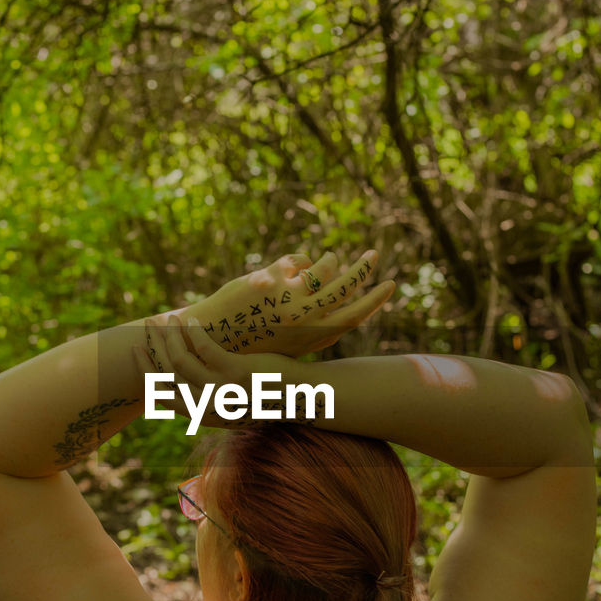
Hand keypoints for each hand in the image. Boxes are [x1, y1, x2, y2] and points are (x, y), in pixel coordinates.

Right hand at [134, 317, 291, 430]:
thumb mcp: (231, 402)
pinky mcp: (234, 372)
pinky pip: (203, 346)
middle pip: (168, 372)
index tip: (137, 349)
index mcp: (201, 416)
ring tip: (167, 318)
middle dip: (154, 345)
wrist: (296, 396)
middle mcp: (206, 407)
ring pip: (181, 359)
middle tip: (148, 325)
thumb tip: (183, 378)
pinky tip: (191, 318)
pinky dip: (194, 330)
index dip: (145, 370)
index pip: (161, 394)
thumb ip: (206, 396)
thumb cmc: (264, 395)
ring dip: (170, 334)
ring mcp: (219, 390)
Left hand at [189, 248, 394, 358]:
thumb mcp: (287, 345)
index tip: (390, 284)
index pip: (353, 317)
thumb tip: (337, 315)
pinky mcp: (272, 280)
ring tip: (330, 259)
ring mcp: (288, 299)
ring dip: (328, 261)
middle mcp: (304, 320)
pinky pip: (299, 260)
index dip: (375, 301)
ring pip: (324, 268)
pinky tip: (288, 270)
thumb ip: (312, 330)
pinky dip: (299, 262)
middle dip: (364, 269)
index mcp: (311, 338)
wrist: (210, 338)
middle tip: (374, 255)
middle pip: (346, 288)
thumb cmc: (251, 343)